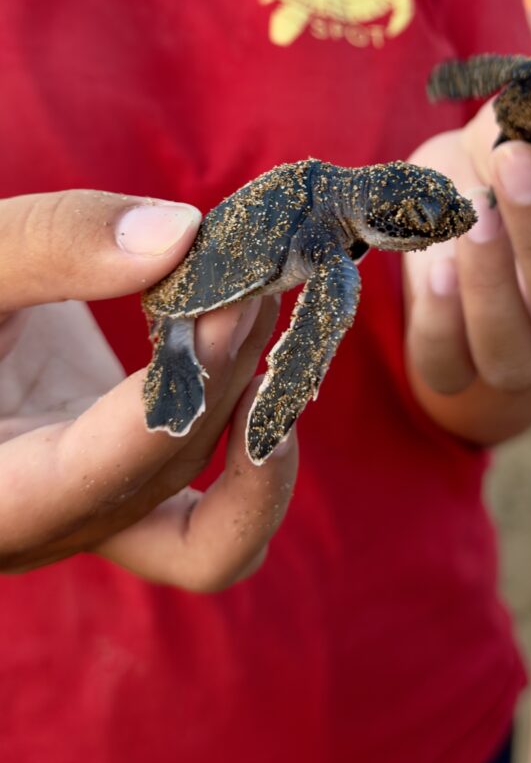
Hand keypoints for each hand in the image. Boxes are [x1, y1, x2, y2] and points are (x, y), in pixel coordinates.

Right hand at [0, 190, 297, 587]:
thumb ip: (50, 243)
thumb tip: (182, 232)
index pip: (86, 476)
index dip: (176, 394)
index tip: (228, 304)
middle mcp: (34, 529)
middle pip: (160, 477)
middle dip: (223, 370)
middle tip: (257, 268)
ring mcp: (87, 518)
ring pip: (206, 513)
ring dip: (252, 404)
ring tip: (265, 296)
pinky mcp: (122, 491)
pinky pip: (208, 527)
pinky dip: (253, 469)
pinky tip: (264, 377)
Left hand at [405, 103, 530, 440]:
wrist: (446, 205)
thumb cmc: (503, 162)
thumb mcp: (524, 129)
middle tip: (514, 161)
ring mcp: (526, 352)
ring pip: (516, 359)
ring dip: (490, 286)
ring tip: (470, 212)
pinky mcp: (461, 365)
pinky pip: (450, 369)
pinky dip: (440, 322)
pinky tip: (437, 266)